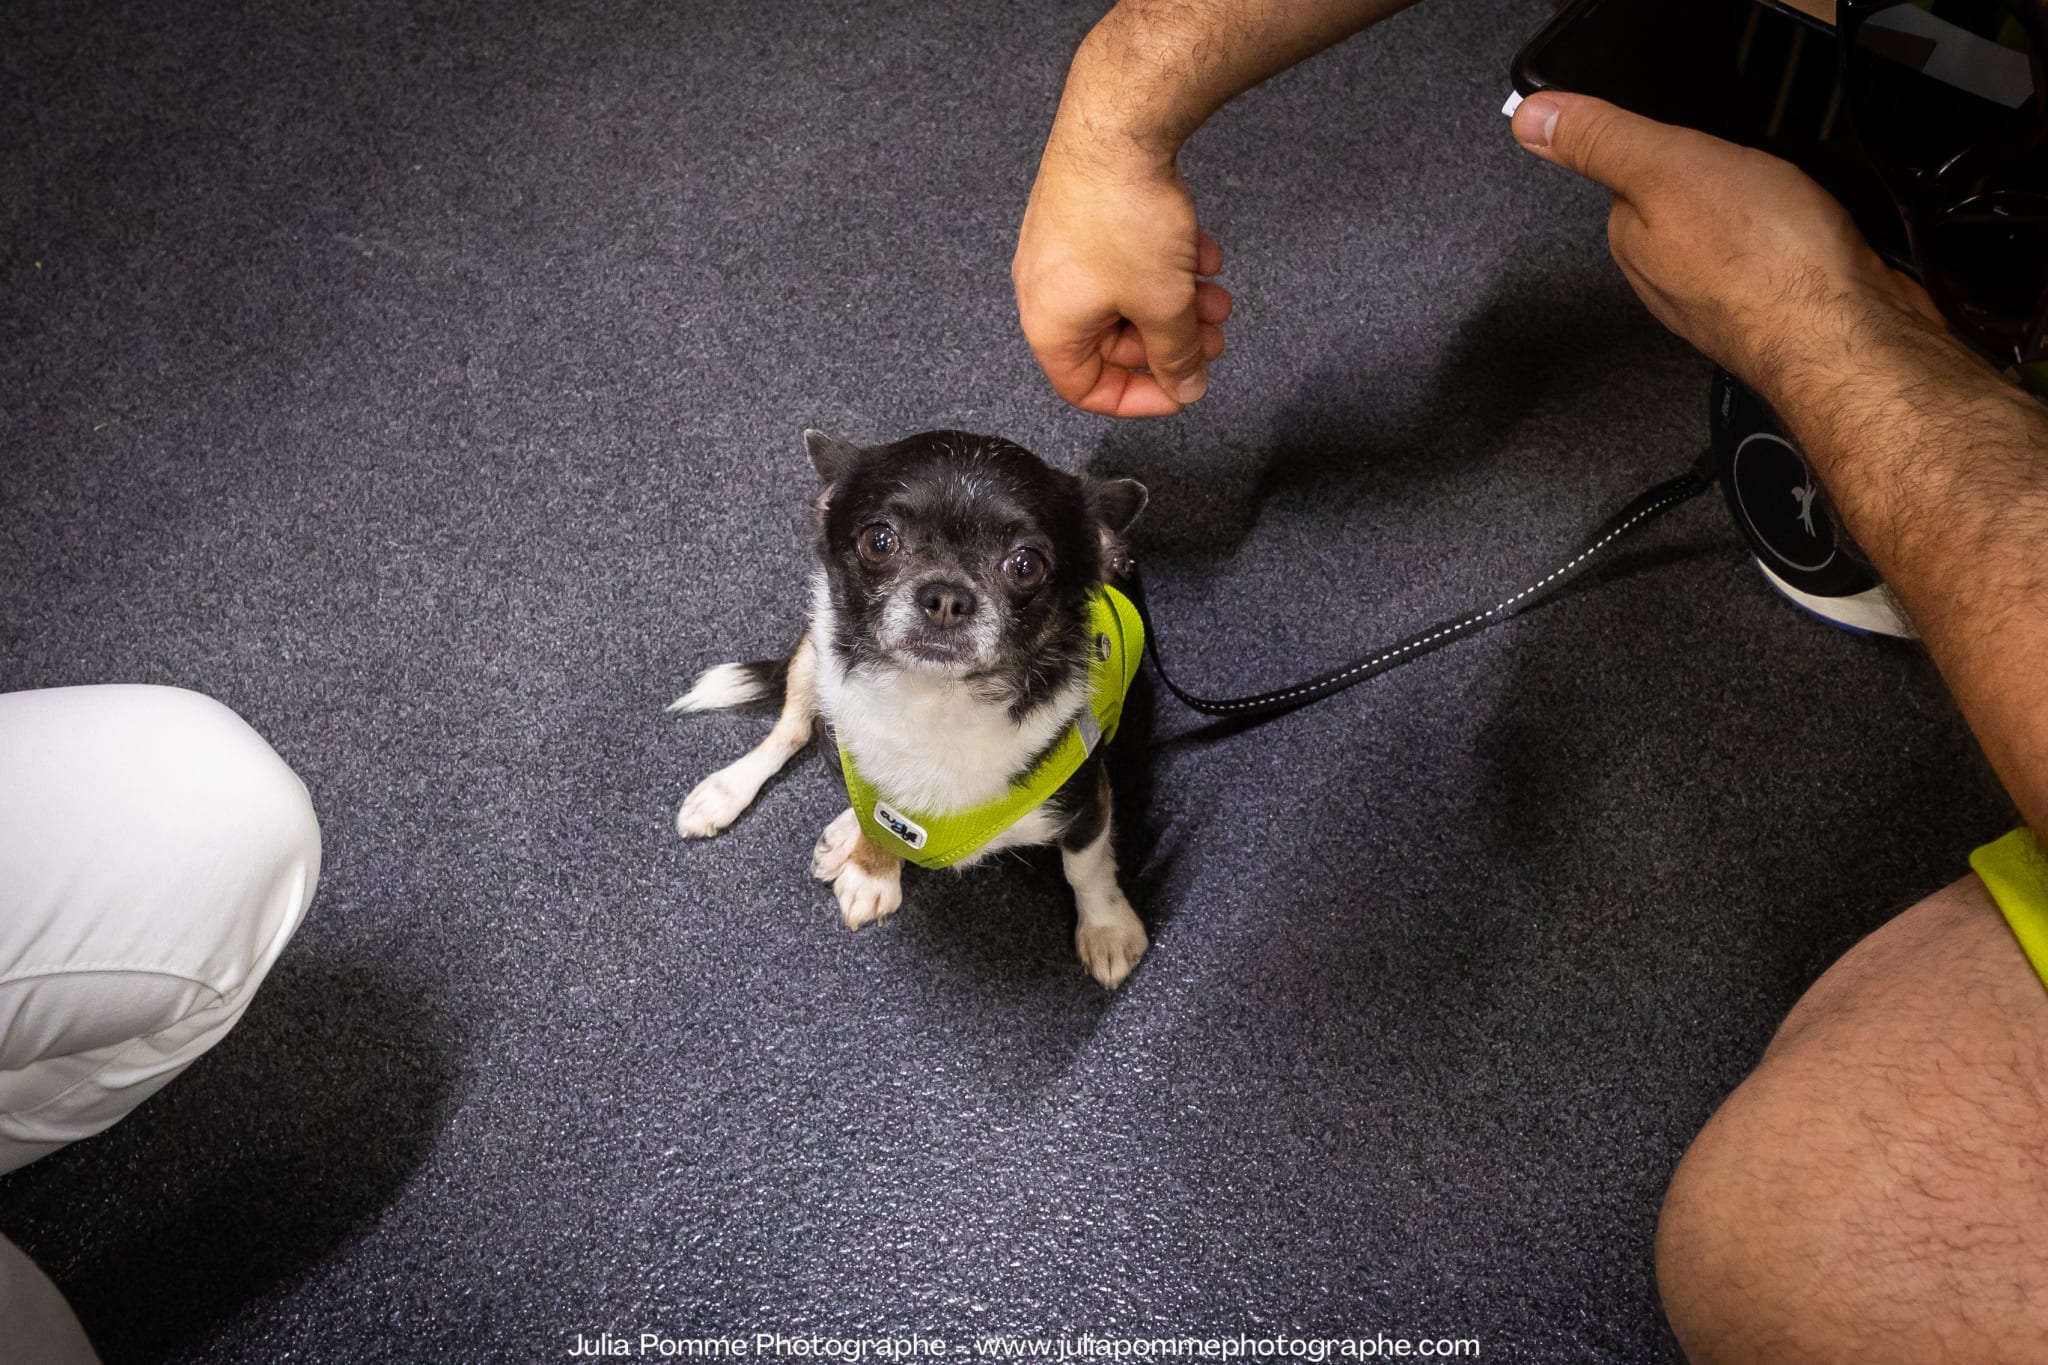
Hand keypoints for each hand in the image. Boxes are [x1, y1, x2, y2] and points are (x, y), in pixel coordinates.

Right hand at [1012, 137, 1232, 417]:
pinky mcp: (1080, 212)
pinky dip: (1164, 262)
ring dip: (1177, 301)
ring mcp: (1060, 247)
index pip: (1086, 389)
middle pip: (1113, 340)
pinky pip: (1124, 256)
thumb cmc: (1123, 218)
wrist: (1117, 127)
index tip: (1180, 389)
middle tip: (1213, 337)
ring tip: (1218, 295)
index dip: (1138, 398)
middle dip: (1171, 340)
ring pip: (1126, 295)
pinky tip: (1203, 252)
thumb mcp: (1164, 305)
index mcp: (1050, 325)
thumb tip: (1186, 389)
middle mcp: (1045, 289)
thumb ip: (1177, 356)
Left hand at [1509, 92, 1943, 398]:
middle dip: (1718, 175)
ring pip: (1731, 231)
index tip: (1699, 140)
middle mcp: (1666, 276)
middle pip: (1684, 200)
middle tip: (1751, 172)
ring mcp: (1720, 297)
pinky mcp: (1774, 306)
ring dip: (1760, 209)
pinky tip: (1809, 236)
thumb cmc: (1762, 260)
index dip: (1670, 146)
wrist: (1844, 333)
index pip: (1631, 174)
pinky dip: (1792, 238)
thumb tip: (1529, 119)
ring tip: (1784, 203)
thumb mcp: (1668, 167)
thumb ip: (1602, 140)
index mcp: (1631, 241)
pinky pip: (1775, 255)